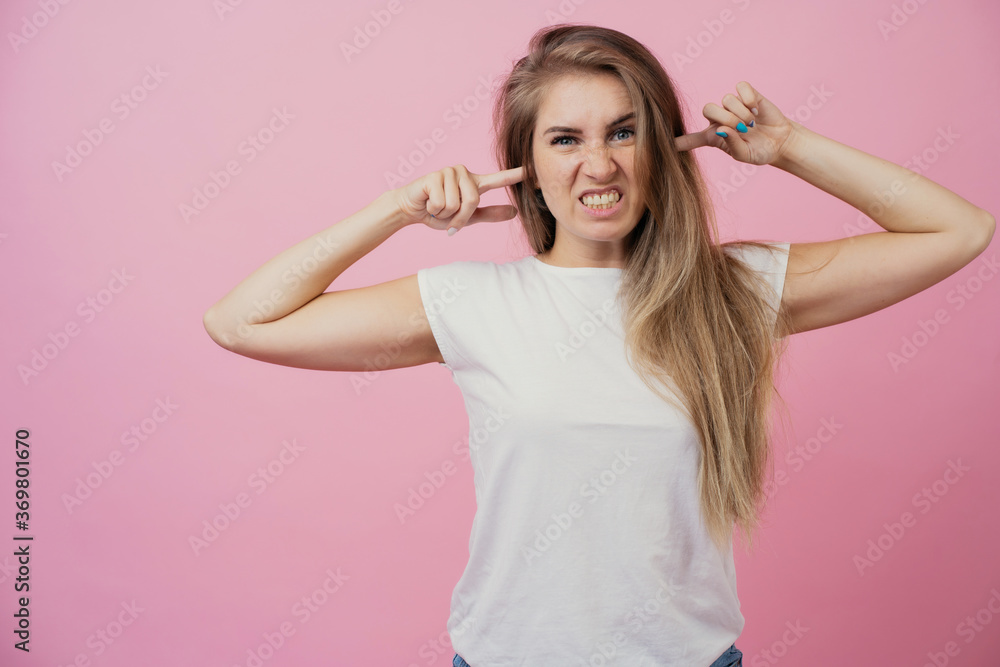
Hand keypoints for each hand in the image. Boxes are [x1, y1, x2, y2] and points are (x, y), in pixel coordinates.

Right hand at [389, 164, 523, 233]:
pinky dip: (435, 209)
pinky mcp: (434, 176)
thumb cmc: (439, 211)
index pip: (499, 178)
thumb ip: (490, 214)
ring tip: (436, 207)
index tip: (532, 169)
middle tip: (447, 217)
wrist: (412, 209)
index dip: (515, 175)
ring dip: (445, 213)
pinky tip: (428, 202)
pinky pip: (443, 202)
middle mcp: (463, 173)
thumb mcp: (467, 217)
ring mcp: (449, 172)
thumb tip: (514, 212)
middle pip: (473, 201)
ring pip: (457, 203)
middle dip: (460, 217)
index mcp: (474, 183)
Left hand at [674, 81, 794, 165]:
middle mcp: (719, 119)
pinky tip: (756, 109)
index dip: (678, 140)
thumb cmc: (760, 151)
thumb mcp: (745, 155)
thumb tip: (722, 129)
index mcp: (713, 137)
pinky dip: (749, 98)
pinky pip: (740, 88)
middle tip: (743, 129)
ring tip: (753, 124)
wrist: (780, 142)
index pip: (690, 139)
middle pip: (708, 109)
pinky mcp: (747, 94)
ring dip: (741, 113)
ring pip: (726, 100)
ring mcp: (732, 106)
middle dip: (726, 118)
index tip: (665, 144)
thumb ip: (732, 145)